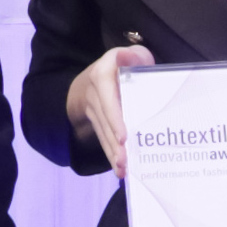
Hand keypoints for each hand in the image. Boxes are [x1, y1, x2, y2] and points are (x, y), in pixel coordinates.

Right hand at [66, 45, 154, 176]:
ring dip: (113, 152)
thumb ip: (133, 56)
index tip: (124, 136)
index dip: (113, 116)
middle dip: (115, 141)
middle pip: (104, 119)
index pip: (106, 94)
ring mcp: (93, 109)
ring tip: (124, 169)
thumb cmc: (126, 65)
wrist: (97, 76)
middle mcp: (95, 93)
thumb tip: (125, 55)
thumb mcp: (132, 56)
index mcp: (103, 73)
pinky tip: (121, 171)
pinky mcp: (96, 123)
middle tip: (126, 160)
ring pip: (103, 133)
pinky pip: (103, 139)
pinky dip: (111, 155)